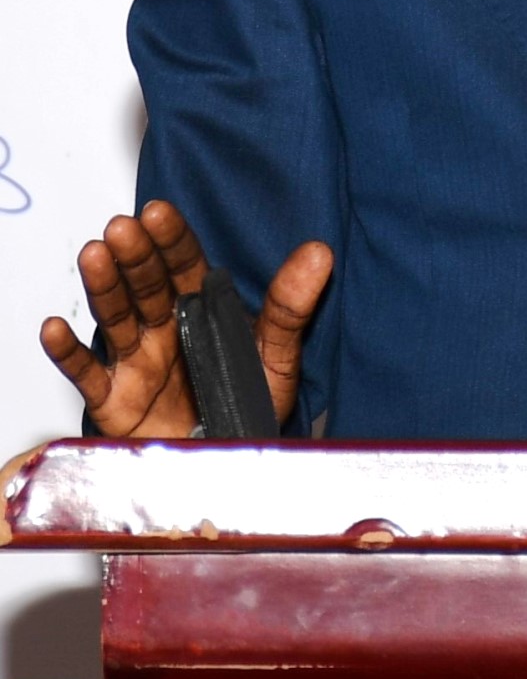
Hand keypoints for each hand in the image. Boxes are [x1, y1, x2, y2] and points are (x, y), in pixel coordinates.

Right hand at [39, 200, 332, 438]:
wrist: (231, 466)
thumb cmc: (249, 406)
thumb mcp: (277, 355)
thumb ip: (291, 306)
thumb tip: (320, 253)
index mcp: (201, 310)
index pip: (184, 264)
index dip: (171, 238)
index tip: (159, 212)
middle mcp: (163, 329)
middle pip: (146, 285)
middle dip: (135, 255)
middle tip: (124, 228)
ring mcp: (136, 363)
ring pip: (115, 317)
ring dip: (103, 287)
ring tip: (93, 256)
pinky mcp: (114, 401)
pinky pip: (86, 374)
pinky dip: (68, 352)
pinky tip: (55, 328)